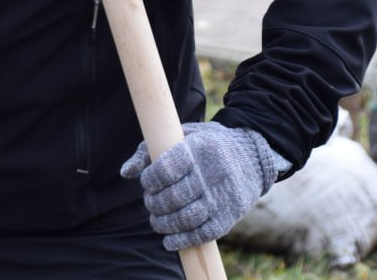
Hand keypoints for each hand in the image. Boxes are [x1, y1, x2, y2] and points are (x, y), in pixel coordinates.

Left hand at [120, 121, 279, 250]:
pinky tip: (169, 241)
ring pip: (187, 218)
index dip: (150, 180)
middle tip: (151, 202)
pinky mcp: (229, 216)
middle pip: (174, 197)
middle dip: (154, 203)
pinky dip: (182, 240)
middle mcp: (212, 173)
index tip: (148, 183)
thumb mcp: (179, 137)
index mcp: (198, 149)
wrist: (251, 158)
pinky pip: (203, 234)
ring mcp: (222, 197)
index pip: (166, 169)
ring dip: (165, 224)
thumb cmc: (204, 146)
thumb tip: (125, 173)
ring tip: (157, 221)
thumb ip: (149, 152)